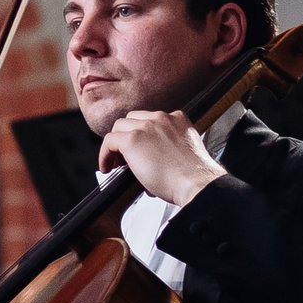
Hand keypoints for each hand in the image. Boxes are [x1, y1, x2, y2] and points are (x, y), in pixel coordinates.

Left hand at [98, 110, 227, 208]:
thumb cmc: (194, 177)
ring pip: (119, 127)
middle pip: (133, 119)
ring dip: (116, 144)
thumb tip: (152, 159)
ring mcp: (146, 127)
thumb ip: (168, 146)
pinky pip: (109, 141)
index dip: (141, 134)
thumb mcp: (185, 151)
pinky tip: (107, 166)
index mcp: (177, 119)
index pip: (151, 119)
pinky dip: (105, 154)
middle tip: (125, 156)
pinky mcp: (132, 140)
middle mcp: (161, 118)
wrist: (197, 184)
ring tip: (116, 162)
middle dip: (127, 136)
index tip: (140, 148)